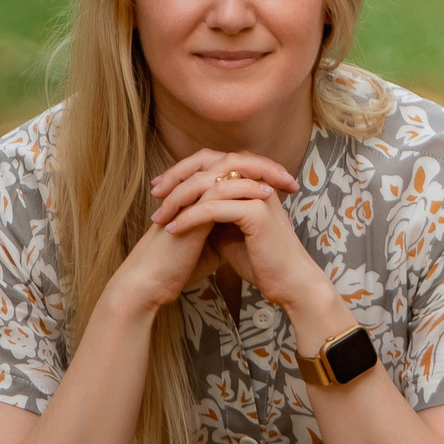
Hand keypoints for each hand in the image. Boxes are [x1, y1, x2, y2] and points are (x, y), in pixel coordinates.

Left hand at [149, 150, 343, 346]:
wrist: (288, 282)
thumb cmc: (261, 259)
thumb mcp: (230, 231)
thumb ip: (215, 214)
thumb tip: (188, 206)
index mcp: (254, 182)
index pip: (214, 161)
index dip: (185, 170)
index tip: (160, 188)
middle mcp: (259, 181)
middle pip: (211, 163)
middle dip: (178, 176)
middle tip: (155, 194)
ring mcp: (260, 195)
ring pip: (210, 185)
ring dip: (179, 199)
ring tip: (160, 217)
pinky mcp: (258, 213)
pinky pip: (214, 208)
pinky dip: (190, 217)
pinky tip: (173, 229)